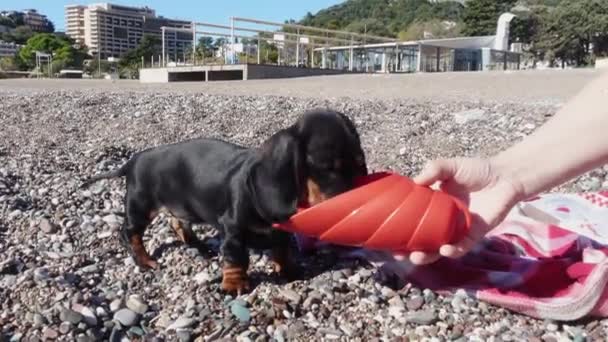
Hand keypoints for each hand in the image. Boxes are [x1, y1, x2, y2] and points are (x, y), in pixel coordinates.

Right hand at [396, 157, 523, 264]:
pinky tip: (445, 249)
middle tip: (397, 255)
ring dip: (428, 255)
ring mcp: (457, 229)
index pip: (413, 220)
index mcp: (433, 206)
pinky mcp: (474, 235)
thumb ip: (434, 169)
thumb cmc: (476, 170)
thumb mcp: (450, 166)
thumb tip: (415, 182)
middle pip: (423, 240)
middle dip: (410, 250)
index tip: (387, 236)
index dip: (400, 229)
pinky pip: (461, 247)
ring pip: (439, 248)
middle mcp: (442, 221)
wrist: (505, 176)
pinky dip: (453, 250)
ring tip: (417, 257)